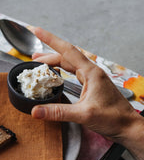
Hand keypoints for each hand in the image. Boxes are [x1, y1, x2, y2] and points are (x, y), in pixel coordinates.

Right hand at [31, 27, 143, 159]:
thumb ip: (58, 112)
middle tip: (33, 60)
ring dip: (54, 64)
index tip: (37, 32)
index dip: (50, 40)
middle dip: (48, 56)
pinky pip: (73, 75)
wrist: (127, 127)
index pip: (67, 51)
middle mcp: (91, 73)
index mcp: (91, 73)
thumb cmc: (113, 118)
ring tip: (41, 66)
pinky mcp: (91, 89)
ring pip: (69, 66)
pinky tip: (56, 78)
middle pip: (66, 58)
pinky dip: (61, 74)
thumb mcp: (82, 114)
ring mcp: (91, 81)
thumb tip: (36, 111)